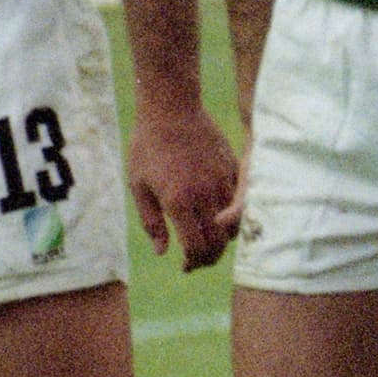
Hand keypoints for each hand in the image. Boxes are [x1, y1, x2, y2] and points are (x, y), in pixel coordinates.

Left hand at [127, 100, 240, 269]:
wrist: (172, 109)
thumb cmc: (148, 147)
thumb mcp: (139, 186)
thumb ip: (152, 222)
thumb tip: (163, 251)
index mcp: (179, 200)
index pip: (196, 246)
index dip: (192, 262)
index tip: (185, 267)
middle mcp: (205, 194)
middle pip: (219, 241)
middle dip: (209, 257)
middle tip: (197, 261)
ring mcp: (222, 181)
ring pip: (232, 223)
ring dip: (222, 239)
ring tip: (208, 240)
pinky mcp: (233, 169)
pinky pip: (238, 202)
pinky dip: (230, 216)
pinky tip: (216, 216)